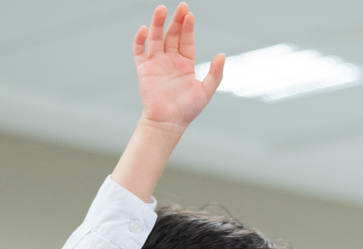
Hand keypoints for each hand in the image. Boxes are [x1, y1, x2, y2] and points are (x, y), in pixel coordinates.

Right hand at [134, 3, 223, 131]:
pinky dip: (140, 40)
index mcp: (185, 63)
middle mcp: (170, 60)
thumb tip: (222, 55)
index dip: (188, 27)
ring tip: (161, 9)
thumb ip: (215, 73)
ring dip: (157, 24)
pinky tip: (144, 29)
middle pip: (172, 35)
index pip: (186, 40)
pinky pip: (139, 51)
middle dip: (176, 20)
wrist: (168, 123)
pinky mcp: (143, 69)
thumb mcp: (206, 91)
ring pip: (156, 38)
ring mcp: (156, 63)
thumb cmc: (187, 110)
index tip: (190, 15)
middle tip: (181, 6)